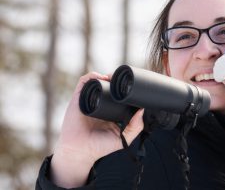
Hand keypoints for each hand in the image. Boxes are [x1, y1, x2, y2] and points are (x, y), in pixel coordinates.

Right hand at [50, 72, 143, 187]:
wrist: (80, 151)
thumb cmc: (99, 146)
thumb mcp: (123, 138)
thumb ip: (136, 126)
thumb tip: (142, 109)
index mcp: (110, 111)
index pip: (117, 95)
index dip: (124, 89)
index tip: (132, 85)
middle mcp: (99, 104)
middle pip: (108, 86)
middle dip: (115, 81)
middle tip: (123, 80)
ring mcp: (88, 100)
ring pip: (97, 82)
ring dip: (105, 76)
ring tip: (112, 78)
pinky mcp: (78, 98)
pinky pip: (83, 82)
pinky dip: (92, 76)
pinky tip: (100, 77)